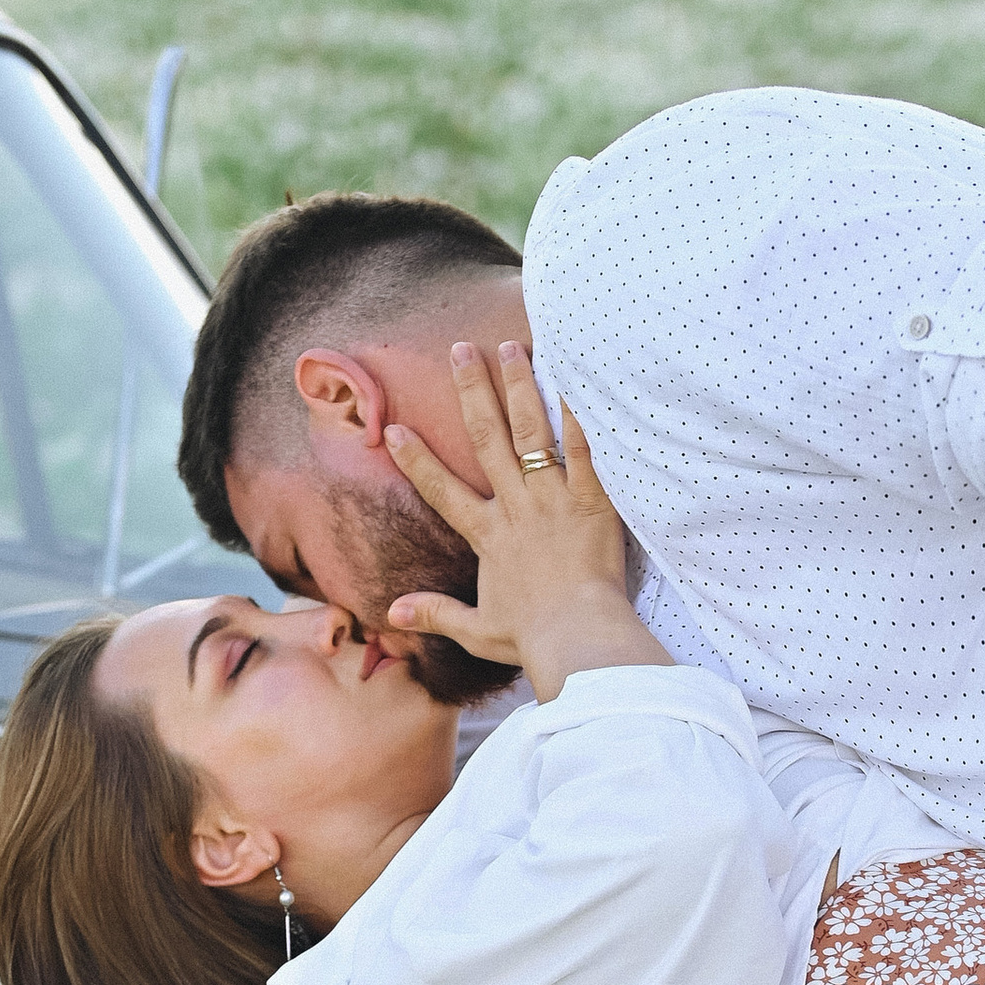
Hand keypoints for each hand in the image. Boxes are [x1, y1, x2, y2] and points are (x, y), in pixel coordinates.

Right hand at [384, 343, 665, 702]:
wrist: (577, 639)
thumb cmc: (533, 639)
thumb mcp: (477, 631)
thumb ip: (436, 614)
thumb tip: (391, 614)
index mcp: (489, 536)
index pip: (443, 491)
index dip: (417, 460)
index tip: (395, 430)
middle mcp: (517, 508)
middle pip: (489, 439)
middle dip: (472, 391)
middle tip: (461, 350)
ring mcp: (554, 501)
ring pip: (533, 432)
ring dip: (520, 385)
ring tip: (513, 346)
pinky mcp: (592, 502)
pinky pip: (585, 450)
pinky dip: (579, 415)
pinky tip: (573, 380)